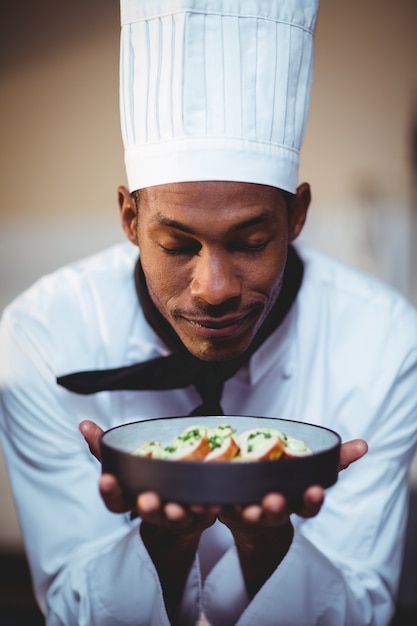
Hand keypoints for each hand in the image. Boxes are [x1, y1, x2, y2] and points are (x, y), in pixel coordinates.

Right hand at [79, 419, 218, 525]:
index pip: (114, 500)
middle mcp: (153, 511)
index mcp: (132, 499)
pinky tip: (213, 503)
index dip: (109, 490)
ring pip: (176, 517)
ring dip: (177, 512)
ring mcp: (175, 516)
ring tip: (178, 506)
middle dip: (148, 506)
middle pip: (147, 512)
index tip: (106, 478)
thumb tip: (84, 424)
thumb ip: (104, 446)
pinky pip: (205, 515)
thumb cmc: (146, 481)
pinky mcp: (200, 516)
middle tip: (147, 498)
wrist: (176, 511)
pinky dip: (209, 509)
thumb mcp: (124, 463)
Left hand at [216, 437, 367, 596]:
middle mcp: (273, 510)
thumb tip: (363, 445)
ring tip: (245, 506)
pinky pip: (217, 509)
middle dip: (276, 507)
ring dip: (247, 511)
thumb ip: (335, 459)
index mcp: (294, 501)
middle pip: (277, 512)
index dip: (312, 499)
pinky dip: (212, 506)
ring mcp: (248, 511)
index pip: (309, 504)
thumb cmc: (284, 485)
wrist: (251, 513)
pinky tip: (209, 500)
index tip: (315, 490)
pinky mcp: (224, 509)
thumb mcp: (310, 471)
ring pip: (248, 514)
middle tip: (273, 499)